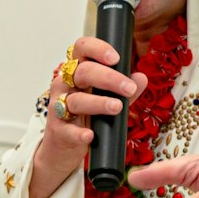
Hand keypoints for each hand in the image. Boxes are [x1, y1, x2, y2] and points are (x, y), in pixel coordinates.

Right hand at [30, 36, 145, 197]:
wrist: (61, 149)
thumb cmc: (84, 120)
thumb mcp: (106, 101)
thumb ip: (124, 91)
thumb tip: (141, 78)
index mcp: (76, 73)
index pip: (81, 49)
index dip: (97, 49)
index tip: (116, 59)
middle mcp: (64, 86)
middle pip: (82, 72)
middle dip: (108, 78)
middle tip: (128, 88)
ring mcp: (58, 108)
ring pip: (76, 100)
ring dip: (98, 102)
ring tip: (117, 107)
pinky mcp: (57, 131)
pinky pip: (67, 130)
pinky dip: (79, 133)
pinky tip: (90, 135)